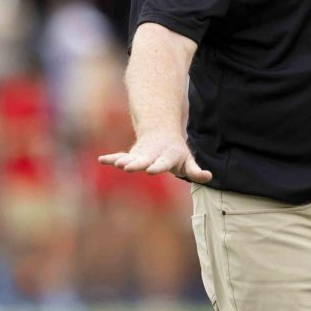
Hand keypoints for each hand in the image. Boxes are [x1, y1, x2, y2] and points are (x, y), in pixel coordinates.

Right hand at [97, 131, 211, 182]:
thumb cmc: (176, 153)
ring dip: (123, 161)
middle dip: (137, 164)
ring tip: (116, 164)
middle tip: (128, 168)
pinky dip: (111, 158)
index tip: (151, 170)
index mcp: (167, 156)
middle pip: (144, 160)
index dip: (158, 166)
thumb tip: (209, 176)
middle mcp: (152, 155)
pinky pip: (119, 156)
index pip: (163, 163)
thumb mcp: (188, 161)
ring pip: (131, 158)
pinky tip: (102, 159)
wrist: (161, 133)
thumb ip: (196, 171)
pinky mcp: (131, 155)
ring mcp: (141, 154)